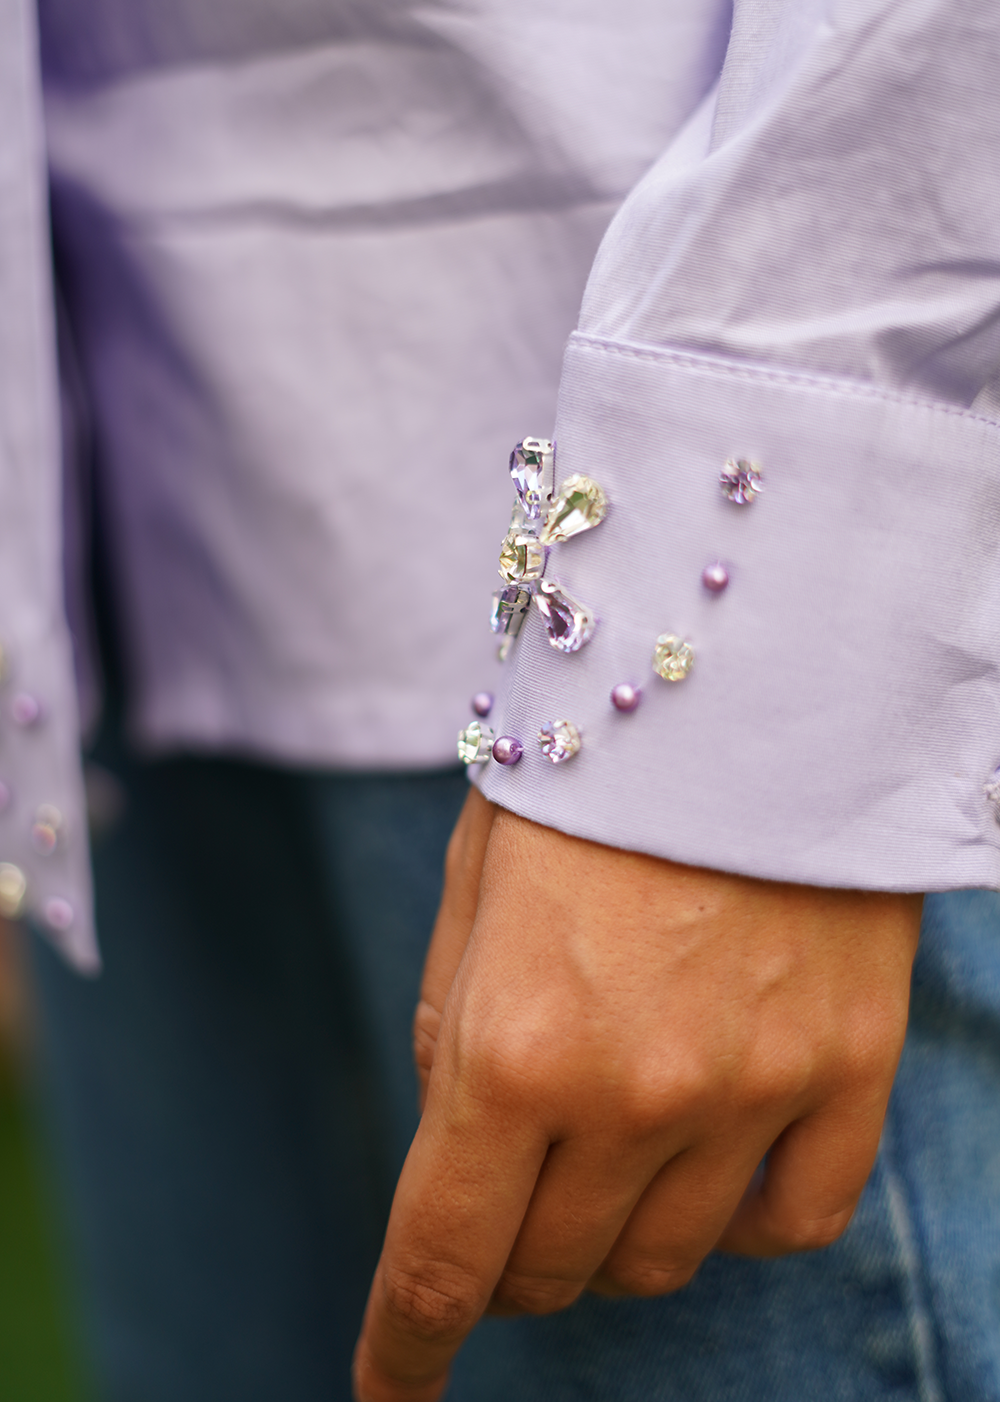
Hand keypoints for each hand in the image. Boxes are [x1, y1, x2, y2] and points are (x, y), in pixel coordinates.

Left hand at [353, 789, 921, 1401]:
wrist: (744, 677)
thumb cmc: (588, 774)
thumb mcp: (472, 886)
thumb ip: (449, 1030)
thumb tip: (459, 1157)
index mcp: (509, 1044)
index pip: (440, 1258)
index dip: (405, 1344)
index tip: (394, 1393)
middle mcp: (628, 1095)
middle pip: (549, 1273)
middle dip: (507, 1258)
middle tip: (508, 1197)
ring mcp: (749, 1092)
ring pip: (662, 1262)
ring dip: (612, 1233)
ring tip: (612, 1142)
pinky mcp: (846, 1073)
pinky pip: (791, 1226)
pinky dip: (738, 1221)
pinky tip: (714, 1158)